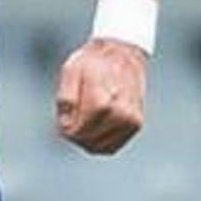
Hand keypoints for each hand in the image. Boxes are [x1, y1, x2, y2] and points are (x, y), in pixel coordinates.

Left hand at [56, 37, 147, 155]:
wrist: (123, 52)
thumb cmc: (94, 61)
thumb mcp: (71, 71)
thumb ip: (65, 99)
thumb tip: (66, 126)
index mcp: (102, 103)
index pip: (76, 133)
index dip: (65, 127)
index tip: (65, 114)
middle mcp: (120, 114)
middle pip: (87, 142)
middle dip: (76, 133)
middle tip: (73, 116)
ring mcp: (130, 121)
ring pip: (100, 148)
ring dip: (88, 139)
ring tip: (85, 118)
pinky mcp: (136, 124)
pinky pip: (112, 146)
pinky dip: (101, 141)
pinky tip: (96, 125)